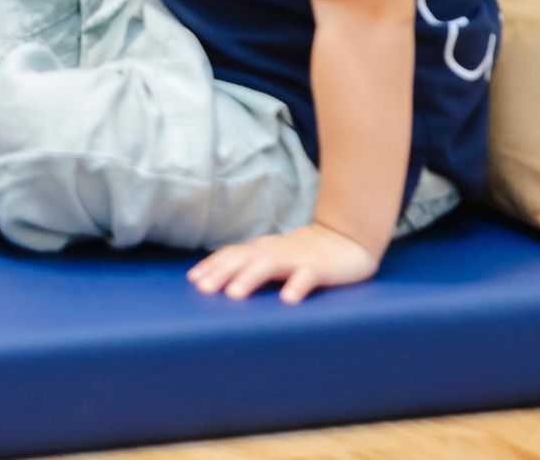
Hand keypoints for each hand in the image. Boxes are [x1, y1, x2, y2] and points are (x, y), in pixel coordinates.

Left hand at [187, 221, 382, 303]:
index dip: (211, 265)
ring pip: (268, 266)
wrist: (347, 239)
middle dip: (221, 273)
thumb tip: (218, 279)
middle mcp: (274, 252)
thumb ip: (251, 264)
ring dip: (249, 279)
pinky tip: (288, 301)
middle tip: (203, 289)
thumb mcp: (274, 256)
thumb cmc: (305, 252)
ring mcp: (296, 259)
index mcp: (262, 250)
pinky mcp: (320, 268)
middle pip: (242, 259)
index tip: (192, 280)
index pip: (231, 254)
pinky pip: (307, 277)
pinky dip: (296, 286)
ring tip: (234, 296)